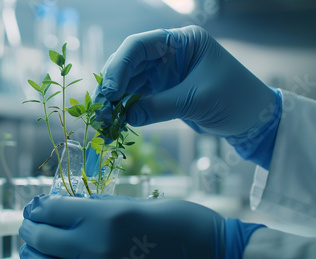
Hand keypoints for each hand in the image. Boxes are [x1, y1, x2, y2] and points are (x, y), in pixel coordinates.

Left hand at [19, 195, 263, 258]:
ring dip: (33, 256)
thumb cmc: (182, 224)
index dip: (40, 207)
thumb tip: (67, 206)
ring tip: (29, 249)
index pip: (53, 210)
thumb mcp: (136, 205)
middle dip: (31, 229)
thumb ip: (98, 207)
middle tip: (26, 225)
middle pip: (44, 238)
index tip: (36, 207)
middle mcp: (96, 248)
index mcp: (105, 218)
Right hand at [93, 25, 280, 168]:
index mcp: (182, 42)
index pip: (140, 45)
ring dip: (114, 101)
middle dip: (111, 86)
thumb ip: (160, 107)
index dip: (119, 66)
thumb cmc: (236, 99)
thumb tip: (124, 117)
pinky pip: (137, 97)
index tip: (109, 91)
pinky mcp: (162, 91)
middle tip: (99, 111)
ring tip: (102, 121)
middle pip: (129, 64)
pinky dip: (125, 109)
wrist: (254, 120)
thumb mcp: (197, 101)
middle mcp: (168, 53)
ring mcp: (164, 72)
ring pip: (128, 82)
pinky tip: (115, 121)